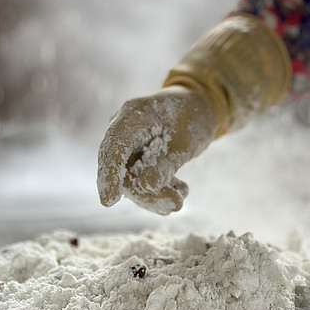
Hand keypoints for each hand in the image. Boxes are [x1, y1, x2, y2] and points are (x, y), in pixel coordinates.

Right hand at [97, 85, 220, 214]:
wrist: (200, 105)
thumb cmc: (195, 114)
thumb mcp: (187, 139)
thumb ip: (165, 164)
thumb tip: (146, 185)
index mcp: (132, 116)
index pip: (113, 148)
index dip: (109, 175)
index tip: (110, 201)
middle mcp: (126, 132)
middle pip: (123, 171)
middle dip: (146, 194)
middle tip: (175, 204)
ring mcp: (132, 146)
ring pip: (133, 181)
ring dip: (156, 197)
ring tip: (179, 201)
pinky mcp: (141, 159)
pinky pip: (144, 181)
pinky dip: (161, 191)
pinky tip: (181, 191)